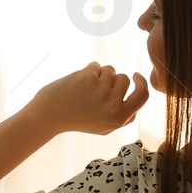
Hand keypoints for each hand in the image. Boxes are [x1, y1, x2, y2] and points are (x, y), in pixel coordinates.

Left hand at [30, 62, 148, 134]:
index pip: (143, 96)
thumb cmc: (77, 120)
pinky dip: (87, 71)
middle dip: (113, 79)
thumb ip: (123, 115)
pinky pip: (96, 65)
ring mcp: (101, 91)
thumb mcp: (105, 127)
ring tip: (84, 88)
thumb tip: (138, 96)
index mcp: (119, 118)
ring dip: (99, 75)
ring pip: (110, 70)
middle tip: (95, 90)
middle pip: (125, 79)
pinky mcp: (88, 78)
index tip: (135, 76)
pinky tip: (76, 83)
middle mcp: (113, 105)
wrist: (48, 116)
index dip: (141, 83)